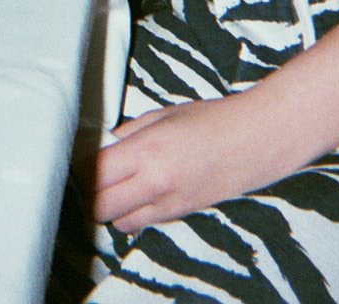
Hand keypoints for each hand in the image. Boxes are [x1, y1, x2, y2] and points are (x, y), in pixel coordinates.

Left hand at [94, 91, 310, 231]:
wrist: (257, 141)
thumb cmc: (212, 120)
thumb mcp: (163, 114)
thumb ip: (128, 132)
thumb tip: (103, 146)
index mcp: (147, 151)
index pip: (94, 173)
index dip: (81, 168)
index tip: (82, 159)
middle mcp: (155, 182)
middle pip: (99, 207)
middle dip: (90, 194)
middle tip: (94, 177)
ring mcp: (169, 203)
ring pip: (118, 223)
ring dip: (111, 208)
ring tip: (117, 187)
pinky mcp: (182, 214)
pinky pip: (143, 223)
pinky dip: (133, 214)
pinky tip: (139, 194)